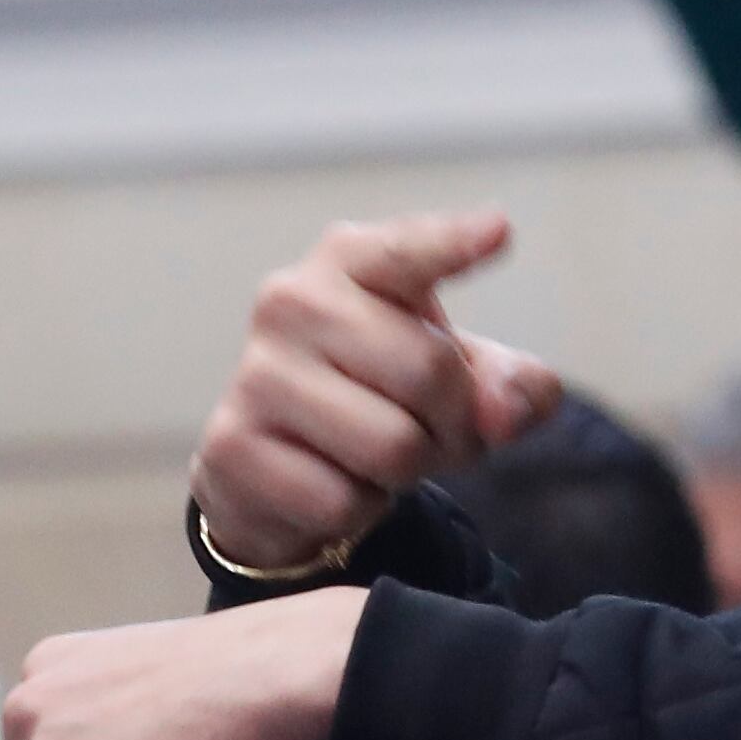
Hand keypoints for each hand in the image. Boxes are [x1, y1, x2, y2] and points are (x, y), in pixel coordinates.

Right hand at [188, 212, 562, 572]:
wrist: (273, 467)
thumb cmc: (377, 395)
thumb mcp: (454, 375)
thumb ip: (506, 383)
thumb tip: (507, 410)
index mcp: (351, 261)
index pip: (407, 251)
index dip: (453, 244)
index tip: (499, 230)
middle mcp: (293, 300)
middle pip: (430, 372)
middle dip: (455, 423)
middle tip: (433, 431)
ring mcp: (256, 372)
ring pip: (392, 446)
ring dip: (408, 471)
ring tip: (380, 455)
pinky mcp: (233, 444)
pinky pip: (343, 500)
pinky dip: (359, 509)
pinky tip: (332, 482)